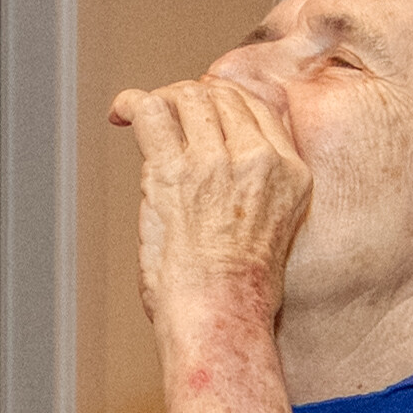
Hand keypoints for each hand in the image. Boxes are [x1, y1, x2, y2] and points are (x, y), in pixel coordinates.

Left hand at [107, 74, 303, 349]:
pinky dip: (130, 104)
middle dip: (190, 98)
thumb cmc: (240, 292)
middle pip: (221, 96)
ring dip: (163, 101)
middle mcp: (258, 158)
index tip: (201, 109)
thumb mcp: (278, 228)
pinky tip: (121, 112)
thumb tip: (223, 157)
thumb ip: (260, 187)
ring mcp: (215, 161)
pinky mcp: (173, 170)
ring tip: (146, 116)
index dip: (223, 101)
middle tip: (170, 114)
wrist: (221, 315)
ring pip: (187, 97)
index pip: (257, 107)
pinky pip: (150, 111)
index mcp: (290, 171)